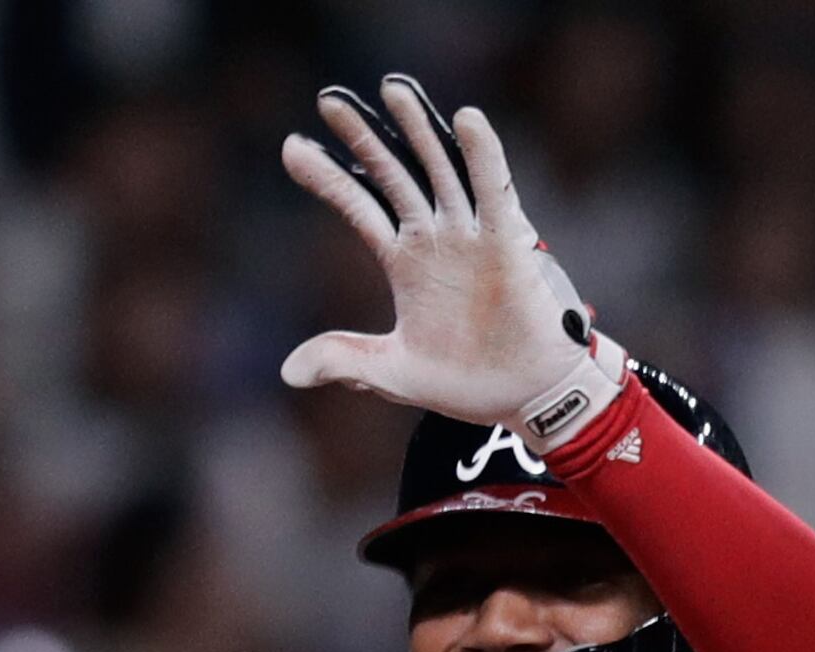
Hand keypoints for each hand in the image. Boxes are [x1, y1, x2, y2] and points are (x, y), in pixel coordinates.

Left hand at [277, 76, 625, 448]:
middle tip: (328, 100)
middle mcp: (435, 238)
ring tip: (392, 89)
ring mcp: (471, 236)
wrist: (526, 399)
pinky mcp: (507, 244)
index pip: (360, 206)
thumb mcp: (394, 373)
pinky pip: (495, 192)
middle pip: (393, 174)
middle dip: (362, 138)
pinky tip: (468, 119)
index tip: (291, 149)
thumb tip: (289, 372)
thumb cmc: (468, 382)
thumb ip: (345, 361)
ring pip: (440, 168)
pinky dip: (484, 157)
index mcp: (405, 261)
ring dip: (419, 129)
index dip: (327, 178)